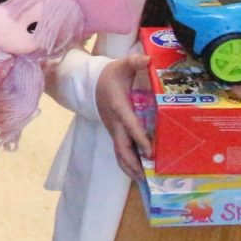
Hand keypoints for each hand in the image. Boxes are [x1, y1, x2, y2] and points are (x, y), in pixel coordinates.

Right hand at [94, 49, 152, 180]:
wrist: (91, 82)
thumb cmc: (111, 75)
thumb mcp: (121, 65)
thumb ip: (134, 61)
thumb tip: (147, 59)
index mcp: (118, 106)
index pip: (128, 124)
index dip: (138, 137)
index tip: (149, 151)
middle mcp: (114, 122)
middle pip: (121, 146)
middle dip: (132, 161)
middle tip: (145, 175)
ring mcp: (112, 130)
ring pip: (119, 152)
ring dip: (129, 167)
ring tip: (142, 180)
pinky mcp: (114, 133)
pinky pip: (120, 151)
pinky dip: (127, 163)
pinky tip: (138, 173)